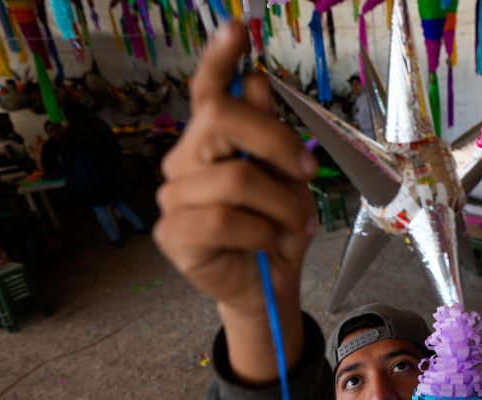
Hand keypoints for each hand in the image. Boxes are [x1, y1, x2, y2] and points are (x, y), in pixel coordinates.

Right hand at [154, 22, 317, 383]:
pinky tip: (271, 244)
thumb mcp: (286, 181)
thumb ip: (269, 137)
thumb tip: (254, 82)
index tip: (237, 29)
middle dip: (277, 143)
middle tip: (308, 175)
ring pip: (236, 180)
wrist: (266, 287)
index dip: (220, 59)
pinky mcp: (173, 234)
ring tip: (295, 227)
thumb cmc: (276, 229)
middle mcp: (185, 161)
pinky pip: (228, 220)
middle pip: (222, 121)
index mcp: (211, 141)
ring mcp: (174, 197)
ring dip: (282, 206)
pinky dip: (264, 233)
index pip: (209, 92)